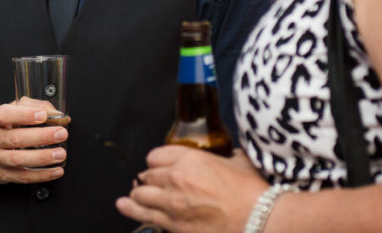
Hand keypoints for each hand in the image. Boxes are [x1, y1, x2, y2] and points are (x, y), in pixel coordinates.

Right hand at [0, 97, 69, 183]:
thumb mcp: (8, 111)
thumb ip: (31, 106)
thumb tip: (55, 113)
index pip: (4, 115)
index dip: (24, 115)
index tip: (42, 115)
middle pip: (15, 138)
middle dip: (41, 136)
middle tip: (60, 133)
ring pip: (18, 159)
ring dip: (42, 157)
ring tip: (60, 153)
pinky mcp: (1, 175)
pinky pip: (22, 177)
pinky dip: (41, 175)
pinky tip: (55, 170)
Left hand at [116, 146, 266, 232]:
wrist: (257, 219)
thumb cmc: (251, 192)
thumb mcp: (238, 161)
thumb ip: (224, 156)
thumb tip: (226, 156)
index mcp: (190, 158)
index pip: (157, 155)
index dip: (157, 161)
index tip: (158, 165)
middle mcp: (176, 178)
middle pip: (147, 175)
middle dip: (148, 179)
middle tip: (150, 182)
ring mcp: (172, 204)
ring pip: (140, 195)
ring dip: (137, 194)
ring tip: (133, 195)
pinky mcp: (174, 225)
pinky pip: (144, 215)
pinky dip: (132, 210)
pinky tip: (124, 206)